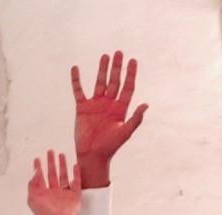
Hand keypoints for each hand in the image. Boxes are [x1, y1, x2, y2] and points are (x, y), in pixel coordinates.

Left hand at [27, 150, 80, 214]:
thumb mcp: (32, 199)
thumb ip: (32, 185)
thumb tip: (35, 172)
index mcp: (43, 195)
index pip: (40, 178)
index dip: (38, 168)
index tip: (37, 160)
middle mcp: (54, 193)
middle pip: (52, 174)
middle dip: (50, 163)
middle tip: (50, 152)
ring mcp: (64, 194)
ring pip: (63, 176)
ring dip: (62, 165)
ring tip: (61, 155)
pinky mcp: (75, 196)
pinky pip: (77, 182)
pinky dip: (77, 173)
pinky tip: (75, 165)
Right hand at [71, 51, 147, 186]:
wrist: (93, 155)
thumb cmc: (110, 146)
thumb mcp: (125, 132)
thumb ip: (135, 118)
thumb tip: (146, 105)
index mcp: (120, 108)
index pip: (127, 87)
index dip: (130, 74)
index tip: (133, 60)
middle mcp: (108, 104)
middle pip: (114, 81)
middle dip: (116, 67)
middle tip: (119, 52)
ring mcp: (95, 104)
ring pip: (99, 82)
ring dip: (102, 69)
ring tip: (105, 56)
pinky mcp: (82, 108)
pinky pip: (78, 91)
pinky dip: (76, 80)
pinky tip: (75, 68)